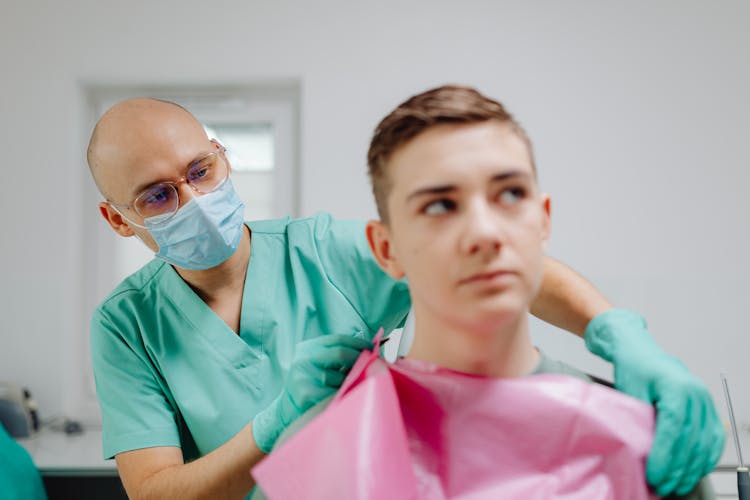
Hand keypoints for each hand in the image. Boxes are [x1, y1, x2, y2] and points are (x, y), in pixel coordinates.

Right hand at [252, 334, 372, 452]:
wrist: (285, 410)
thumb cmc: (309, 386)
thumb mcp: (317, 365)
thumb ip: (338, 357)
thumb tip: (371, 350)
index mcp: (307, 349)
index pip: (337, 340)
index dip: (358, 342)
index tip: (373, 347)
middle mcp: (304, 360)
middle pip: (340, 353)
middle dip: (360, 358)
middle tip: (373, 364)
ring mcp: (304, 377)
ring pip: (341, 377)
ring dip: (350, 382)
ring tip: (348, 387)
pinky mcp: (307, 394)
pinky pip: (336, 393)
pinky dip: (343, 395)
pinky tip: (340, 398)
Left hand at [584, 309, 724, 496]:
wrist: (640, 350)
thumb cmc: (633, 367)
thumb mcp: (630, 390)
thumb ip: (639, 419)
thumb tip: (643, 451)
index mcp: (677, 387)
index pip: (674, 429)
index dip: (665, 456)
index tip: (655, 474)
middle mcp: (696, 394)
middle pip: (691, 439)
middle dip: (677, 468)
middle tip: (663, 485)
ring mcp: (705, 400)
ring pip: (704, 441)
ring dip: (692, 467)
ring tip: (677, 484)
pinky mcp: (707, 406)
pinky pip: (714, 436)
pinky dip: (706, 456)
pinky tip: (695, 469)